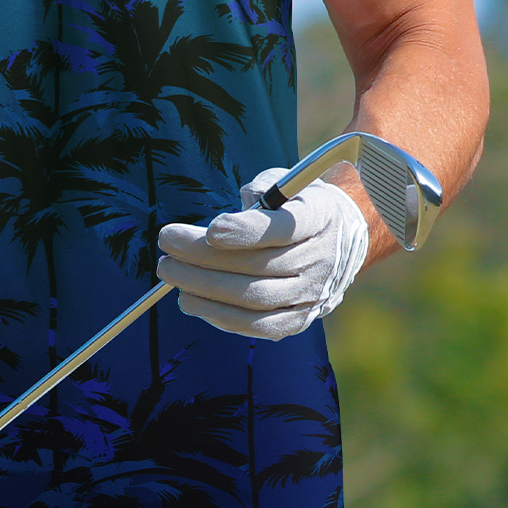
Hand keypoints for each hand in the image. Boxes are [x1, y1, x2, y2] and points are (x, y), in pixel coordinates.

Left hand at [156, 173, 369, 339]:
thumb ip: (259, 190)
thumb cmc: (297, 204)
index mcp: (319, 216)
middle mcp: (321, 258)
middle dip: (205, 257)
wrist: (340, 238)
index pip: (285, 228)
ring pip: (255, 298)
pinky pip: (259, 326)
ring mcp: (312, 293)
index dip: (247, 231)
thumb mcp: (285, 181)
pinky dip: (221, 316)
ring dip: (205, 288)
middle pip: (259, 265)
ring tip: (170, 273)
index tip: (211, 229)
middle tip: (167, 244)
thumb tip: (232, 217)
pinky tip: (192, 301)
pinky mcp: (300, 319)